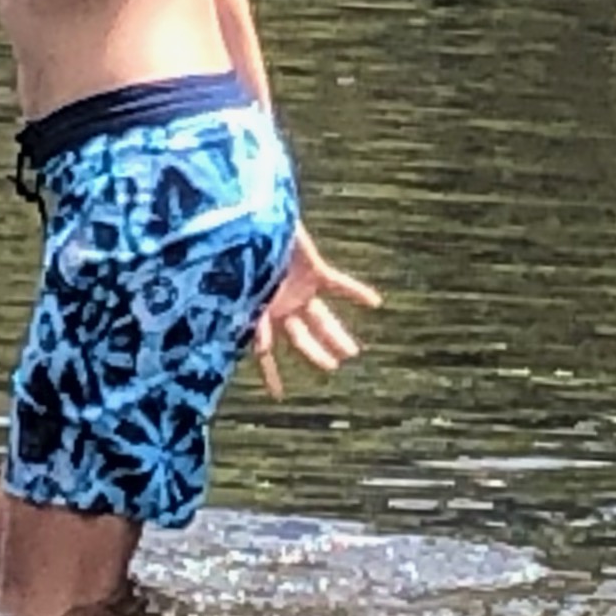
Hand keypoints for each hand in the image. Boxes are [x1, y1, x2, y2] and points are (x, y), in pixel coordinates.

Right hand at [253, 227, 382, 397]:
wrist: (254, 219)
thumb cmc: (240, 252)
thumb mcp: (241, 289)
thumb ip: (253, 319)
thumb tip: (262, 349)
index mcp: (259, 312)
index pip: (264, 351)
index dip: (272, 374)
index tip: (280, 396)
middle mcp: (280, 305)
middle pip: (301, 337)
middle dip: (316, 353)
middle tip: (333, 367)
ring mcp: (298, 288)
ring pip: (322, 318)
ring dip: (336, 335)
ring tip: (353, 353)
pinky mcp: (314, 269)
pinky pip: (339, 285)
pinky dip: (356, 293)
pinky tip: (376, 303)